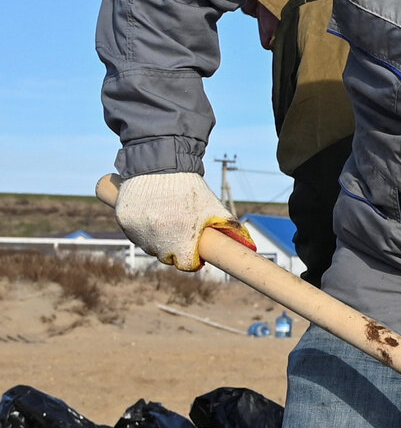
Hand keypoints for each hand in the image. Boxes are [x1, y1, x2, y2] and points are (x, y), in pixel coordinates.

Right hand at [114, 172, 257, 271]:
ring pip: (149, 247)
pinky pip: (135, 234)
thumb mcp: (213, 207)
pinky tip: (150, 213)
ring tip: (166, 218)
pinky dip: (142, 229)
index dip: (192, 258)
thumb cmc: (190, 188)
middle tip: (180, 230)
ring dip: (157, 239)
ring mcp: (138, 229)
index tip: (193, 249)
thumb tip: (249, 247)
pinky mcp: (124, 220)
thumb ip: (229, 228)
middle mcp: (157, 237)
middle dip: (175, 248)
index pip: (185, 264)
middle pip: (167, 257)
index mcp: (181, 237)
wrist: (160, 163)